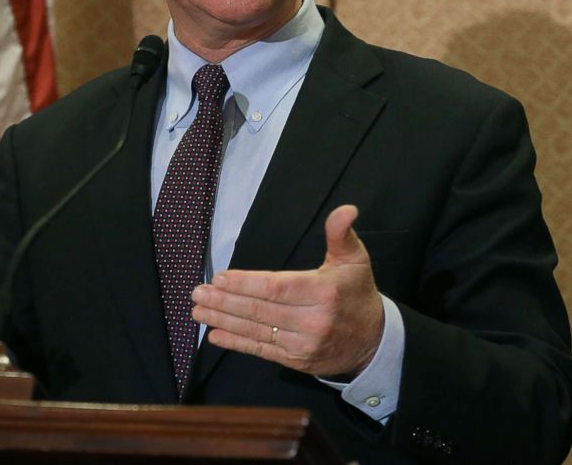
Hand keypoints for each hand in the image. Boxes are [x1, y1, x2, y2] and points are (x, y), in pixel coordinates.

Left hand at [191, 205, 383, 377]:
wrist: (374, 342)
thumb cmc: (356, 293)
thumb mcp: (355, 259)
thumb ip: (341, 234)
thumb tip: (346, 209)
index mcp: (323, 293)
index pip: (277, 287)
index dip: (246, 284)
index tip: (220, 278)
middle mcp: (313, 321)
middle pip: (261, 310)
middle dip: (225, 302)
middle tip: (198, 293)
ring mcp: (304, 345)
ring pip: (257, 331)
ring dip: (224, 321)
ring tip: (198, 311)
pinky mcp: (297, 362)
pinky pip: (262, 351)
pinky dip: (236, 344)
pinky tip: (215, 335)